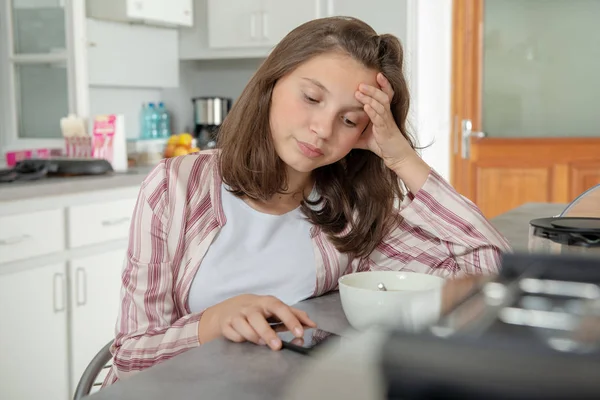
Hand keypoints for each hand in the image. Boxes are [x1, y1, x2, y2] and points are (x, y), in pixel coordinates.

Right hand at [198, 294, 316, 349]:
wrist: (228, 309)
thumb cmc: (257, 309)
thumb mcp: (275, 309)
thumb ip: (294, 315)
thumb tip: (312, 324)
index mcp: (266, 302)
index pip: (280, 308)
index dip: (290, 320)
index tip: (300, 333)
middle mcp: (251, 307)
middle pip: (258, 319)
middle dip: (268, 333)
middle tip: (278, 347)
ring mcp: (236, 315)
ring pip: (244, 327)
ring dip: (253, 337)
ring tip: (261, 343)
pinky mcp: (226, 324)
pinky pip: (233, 335)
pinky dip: (240, 339)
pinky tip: (244, 338)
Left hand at [354, 73, 416, 170]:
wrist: (395, 156)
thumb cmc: (382, 145)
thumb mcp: (364, 137)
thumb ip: (354, 133)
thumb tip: (339, 134)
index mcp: (383, 113)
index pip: (385, 94)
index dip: (383, 84)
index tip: (377, 74)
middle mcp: (386, 115)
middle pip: (382, 96)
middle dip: (372, 89)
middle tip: (360, 84)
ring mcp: (386, 121)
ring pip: (381, 105)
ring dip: (370, 97)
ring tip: (359, 92)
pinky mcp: (385, 130)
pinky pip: (379, 118)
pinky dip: (372, 111)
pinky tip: (366, 107)